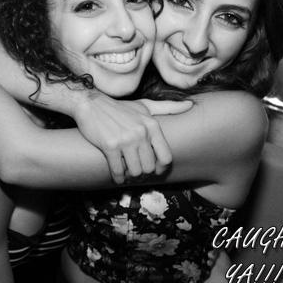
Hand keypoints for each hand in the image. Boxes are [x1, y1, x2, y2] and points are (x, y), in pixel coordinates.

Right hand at [72, 93, 192, 183]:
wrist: (91, 104)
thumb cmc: (119, 108)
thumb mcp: (145, 105)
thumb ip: (168, 107)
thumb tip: (191, 106)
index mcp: (152, 125)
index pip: (166, 157)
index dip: (161, 168)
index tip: (154, 170)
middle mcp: (141, 133)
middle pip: (149, 167)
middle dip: (144, 173)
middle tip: (137, 172)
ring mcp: (125, 140)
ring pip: (135, 171)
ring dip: (131, 176)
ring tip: (127, 173)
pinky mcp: (110, 146)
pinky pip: (118, 171)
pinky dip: (118, 178)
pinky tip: (117, 177)